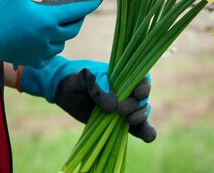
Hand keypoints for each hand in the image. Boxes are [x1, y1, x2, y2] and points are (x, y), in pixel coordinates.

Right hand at [0, 0, 102, 75]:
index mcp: (47, 20)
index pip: (79, 8)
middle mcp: (47, 39)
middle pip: (74, 26)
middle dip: (78, 12)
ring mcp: (37, 52)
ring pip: (62, 41)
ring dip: (65, 27)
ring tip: (55, 13)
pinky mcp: (25, 60)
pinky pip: (48, 52)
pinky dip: (51, 41)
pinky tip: (41, 32)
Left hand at [18, 55, 155, 142]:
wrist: (65, 91)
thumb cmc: (77, 78)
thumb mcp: (86, 76)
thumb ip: (99, 86)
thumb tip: (113, 107)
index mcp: (124, 77)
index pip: (142, 80)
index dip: (144, 87)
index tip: (138, 94)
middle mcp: (128, 93)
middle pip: (142, 99)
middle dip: (135, 106)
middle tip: (119, 110)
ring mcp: (125, 109)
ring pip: (142, 114)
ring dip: (141, 119)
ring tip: (129, 121)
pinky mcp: (120, 124)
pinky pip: (137, 129)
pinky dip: (145, 132)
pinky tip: (148, 137)